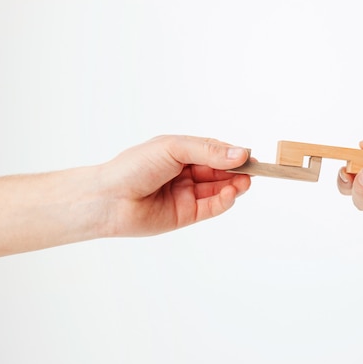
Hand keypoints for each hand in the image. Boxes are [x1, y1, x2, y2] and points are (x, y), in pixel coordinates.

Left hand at [99, 135, 250, 236]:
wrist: (109, 199)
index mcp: (181, 153)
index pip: (215, 151)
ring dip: (234, 185)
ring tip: (245, 182)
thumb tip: (240, 153)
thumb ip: (208, 151)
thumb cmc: (134, 167)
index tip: (249, 155)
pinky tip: (231, 194)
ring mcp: (186, 194)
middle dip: (237, 170)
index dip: (233, 153)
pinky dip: (224, 201)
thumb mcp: (174, 149)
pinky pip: (211, 207)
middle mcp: (185, 173)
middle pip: (220, 171)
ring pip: (218, 189)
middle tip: (254, 170)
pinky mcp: (186, 215)